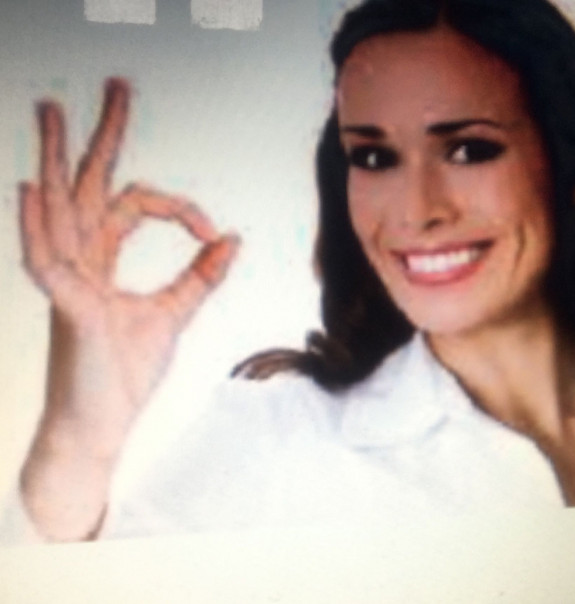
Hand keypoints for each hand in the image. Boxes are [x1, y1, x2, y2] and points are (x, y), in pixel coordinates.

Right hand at [18, 78, 238, 539]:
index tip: (209, 227)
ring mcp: (68, 286)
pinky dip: (38, 228)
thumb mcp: (172, 316)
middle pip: (84, 186)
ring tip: (51, 109)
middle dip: (97, 136)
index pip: (129, 206)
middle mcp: (78, 264)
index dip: (175, 207)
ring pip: (58, 211)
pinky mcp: (70, 313)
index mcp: (99, 263)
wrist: (101, 427)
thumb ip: (199, 277)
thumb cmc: (124, 374)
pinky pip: (47, 264)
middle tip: (114, 86)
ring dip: (54, 160)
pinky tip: (34, 188)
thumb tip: (233, 238)